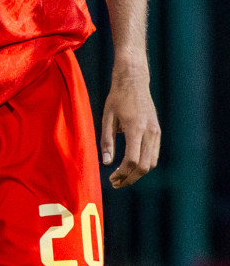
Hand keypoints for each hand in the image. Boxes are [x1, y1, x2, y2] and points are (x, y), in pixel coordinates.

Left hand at [100, 67, 160, 188]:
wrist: (134, 82)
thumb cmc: (116, 98)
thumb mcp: (106, 118)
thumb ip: (106, 141)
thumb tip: (106, 163)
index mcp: (135, 128)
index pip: (132, 159)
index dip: (122, 173)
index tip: (112, 178)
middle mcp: (150, 132)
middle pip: (145, 166)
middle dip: (130, 178)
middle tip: (116, 183)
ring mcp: (156, 132)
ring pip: (152, 162)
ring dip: (138, 173)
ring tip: (122, 177)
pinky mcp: (158, 132)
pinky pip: (154, 154)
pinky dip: (144, 163)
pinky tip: (130, 166)